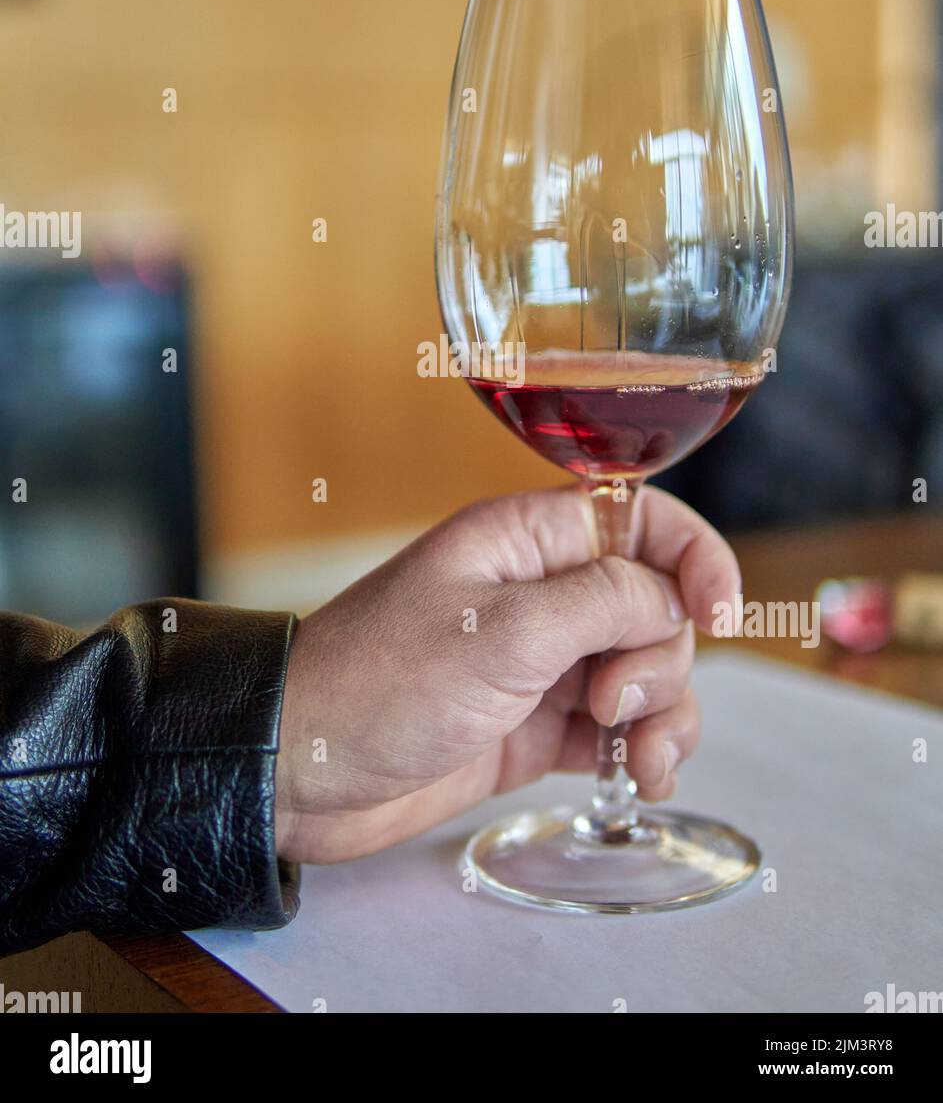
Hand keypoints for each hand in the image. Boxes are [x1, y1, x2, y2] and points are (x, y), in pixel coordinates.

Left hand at [275, 486, 738, 862]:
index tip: (723, 614)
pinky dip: (640, 751)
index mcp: (527, 541)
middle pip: (655, 606)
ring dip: (663, 714)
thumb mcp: (504, 631)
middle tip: (611, 702)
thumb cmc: (383, 682)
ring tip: (639, 760)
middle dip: (663, 658)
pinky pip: (617, 729)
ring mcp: (541, 663)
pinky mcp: (534, 727)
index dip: (695, 558)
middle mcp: (541, 594)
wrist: (301, 772)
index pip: (642, 522)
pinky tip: (635, 779)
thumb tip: (674, 597)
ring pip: (645, 673)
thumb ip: (604, 602)